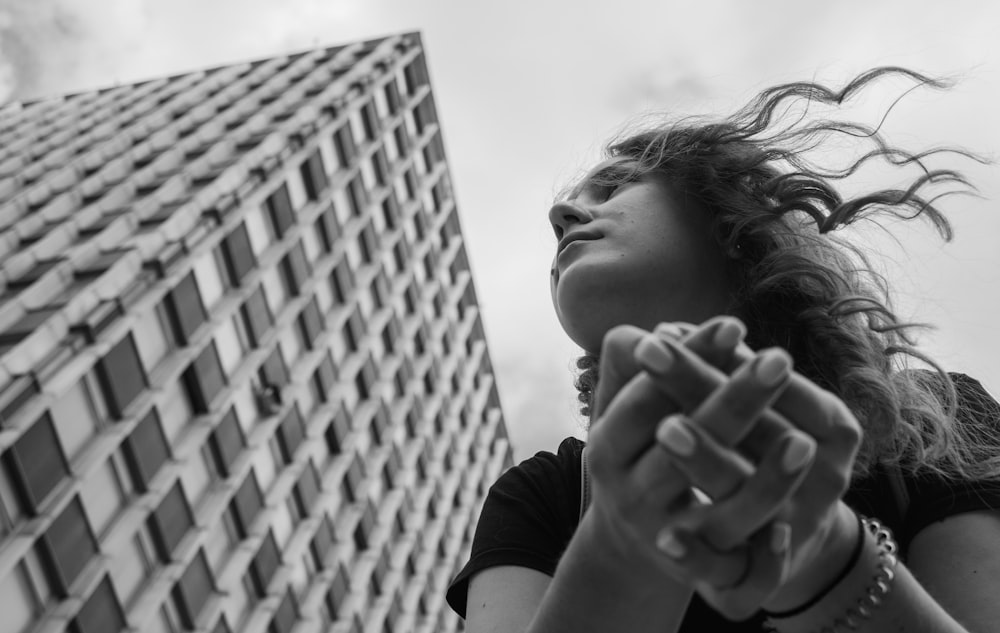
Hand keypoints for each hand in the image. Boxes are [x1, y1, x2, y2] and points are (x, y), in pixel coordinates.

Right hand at [583, 319, 794, 584]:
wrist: (633, 539)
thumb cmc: (637, 450)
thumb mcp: (623, 409)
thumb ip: (637, 365)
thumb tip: (671, 330)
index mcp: (607, 445)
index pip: (648, 397)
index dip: (691, 361)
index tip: (734, 326)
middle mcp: (629, 492)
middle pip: (685, 445)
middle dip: (734, 402)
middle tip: (780, 359)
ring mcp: (663, 536)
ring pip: (717, 512)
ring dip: (761, 481)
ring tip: (803, 444)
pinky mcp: (698, 576)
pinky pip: (731, 571)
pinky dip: (758, 556)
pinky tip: (785, 533)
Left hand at [634, 324, 862, 617]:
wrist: (781, 540)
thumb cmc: (760, 449)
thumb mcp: (757, 410)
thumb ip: (721, 368)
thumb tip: (664, 332)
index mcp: (833, 427)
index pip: (777, 385)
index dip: (719, 357)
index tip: (664, 331)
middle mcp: (827, 477)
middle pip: (763, 432)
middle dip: (715, 393)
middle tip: (654, 353)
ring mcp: (800, 530)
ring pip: (751, 498)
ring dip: (709, 461)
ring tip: (666, 429)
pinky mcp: (765, 579)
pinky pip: (739, 573)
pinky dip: (701, 557)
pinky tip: (667, 540)